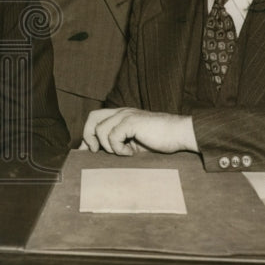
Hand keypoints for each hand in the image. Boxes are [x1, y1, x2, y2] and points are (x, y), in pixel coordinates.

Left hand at [81, 107, 197, 155]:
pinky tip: (131, 153)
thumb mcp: (133, 143)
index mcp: (120, 116)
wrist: (179, 134)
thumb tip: (96, 153)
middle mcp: (121, 112)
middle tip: (97, 151)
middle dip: (89, 135)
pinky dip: (119, 148)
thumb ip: (116, 144)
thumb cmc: (159, 141)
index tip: (85, 151)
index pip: (95, 119)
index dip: (87, 134)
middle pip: (92, 118)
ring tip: (125, 152)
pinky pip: (113, 136)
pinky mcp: (131, 121)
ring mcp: (126, 115)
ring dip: (109, 146)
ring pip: (101, 129)